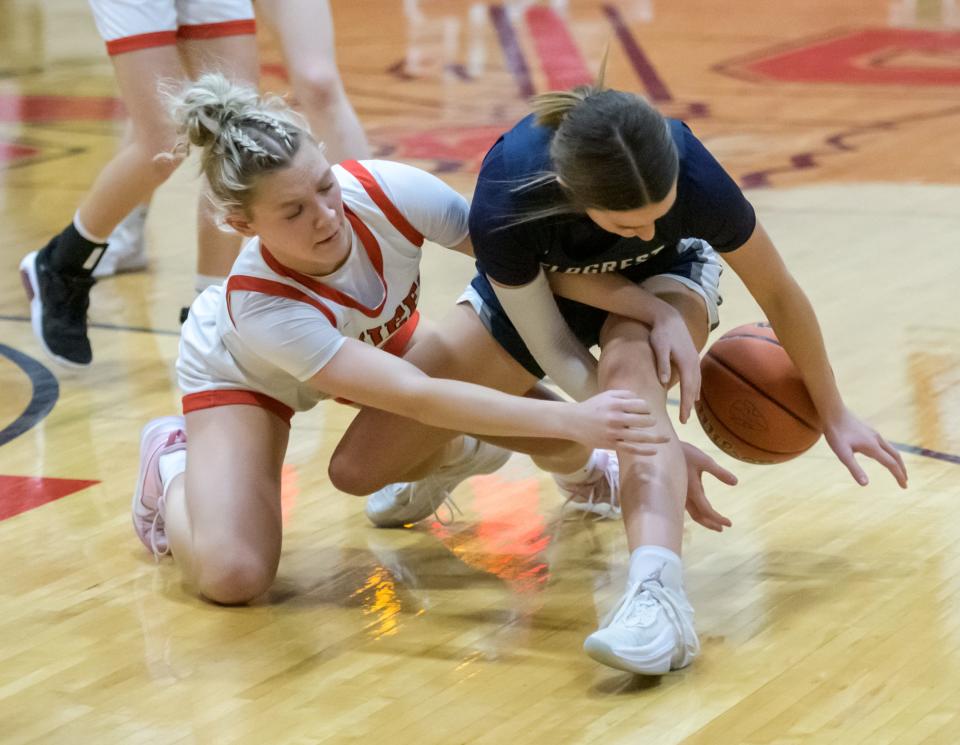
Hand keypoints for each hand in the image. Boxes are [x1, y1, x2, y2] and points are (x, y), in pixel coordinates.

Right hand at [575, 390, 668, 453]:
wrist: (573, 421)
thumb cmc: (592, 407)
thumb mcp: (607, 395)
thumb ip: (625, 394)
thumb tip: (642, 401)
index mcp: (616, 404)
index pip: (642, 406)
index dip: (646, 408)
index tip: (644, 410)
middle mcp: (616, 418)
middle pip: (644, 420)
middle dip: (651, 420)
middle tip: (650, 421)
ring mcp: (614, 433)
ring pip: (641, 436)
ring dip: (655, 438)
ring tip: (665, 438)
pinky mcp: (611, 444)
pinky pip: (631, 449)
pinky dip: (645, 450)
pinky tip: (655, 450)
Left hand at [649, 308, 700, 423]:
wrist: (669, 317)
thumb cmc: (661, 333)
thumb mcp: (659, 347)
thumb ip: (663, 364)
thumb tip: (664, 382)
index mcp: (686, 362)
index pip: (687, 388)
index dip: (685, 405)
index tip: (683, 419)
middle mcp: (693, 362)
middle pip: (693, 388)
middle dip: (689, 405)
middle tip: (684, 420)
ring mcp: (694, 359)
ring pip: (696, 383)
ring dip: (692, 397)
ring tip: (688, 411)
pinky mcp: (692, 356)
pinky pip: (696, 376)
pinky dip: (695, 387)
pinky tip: (693, 394)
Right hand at [681, 442, 735, 531]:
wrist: (664, 448)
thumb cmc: (685, 453)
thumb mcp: (705, 461)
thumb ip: (720, 472)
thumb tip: (736, 482)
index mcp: (693, 490)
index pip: (707, 511)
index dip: (718, 519)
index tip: (729, 524)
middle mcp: (685, 496)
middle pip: (698, 516)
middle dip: (710, 523)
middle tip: (722, 529)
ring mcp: (680, 493)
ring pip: (692, 512)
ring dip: (703, 518)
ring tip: (713, 522)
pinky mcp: (678, 489)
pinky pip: (688, 506)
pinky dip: (696, 511)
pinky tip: (700, 507)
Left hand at [823, 408, 907, 487]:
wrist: (833, 412)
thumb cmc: (836, 433)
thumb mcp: (842, 453)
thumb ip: (854, 468)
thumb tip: (865, 484)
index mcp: (872, 447)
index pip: (891, 464)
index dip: (899, 476)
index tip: (904, 487)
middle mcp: (877, 439)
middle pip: (896, 456)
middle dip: (902, 469)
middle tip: (905, 481)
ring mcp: (874, 434)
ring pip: (891, 449)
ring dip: (896, 461)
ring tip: (897, 469)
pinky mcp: (869, 430)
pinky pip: (884, 444)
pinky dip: (889, 453)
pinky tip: (882, 455)